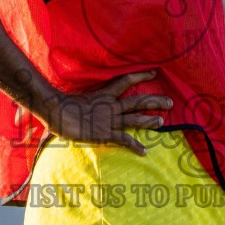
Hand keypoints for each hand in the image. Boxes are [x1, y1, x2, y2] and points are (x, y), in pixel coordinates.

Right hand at [34, 70, 170, 155]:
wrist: (53, 110)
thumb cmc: (57, 106)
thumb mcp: (69, 100)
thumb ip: (73, 98)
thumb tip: (57, 96)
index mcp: (103, 95)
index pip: (125, 81)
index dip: (141, 77)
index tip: (155, 72)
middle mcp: (109, 107)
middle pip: (137, 101)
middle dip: (155, 101)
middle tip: (170, 101)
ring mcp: (108, 121)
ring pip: (135, 119)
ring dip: (150, 121)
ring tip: (163, 122)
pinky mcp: (104, 134)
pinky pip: (124, 140)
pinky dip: (135, 146)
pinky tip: (145, 151)